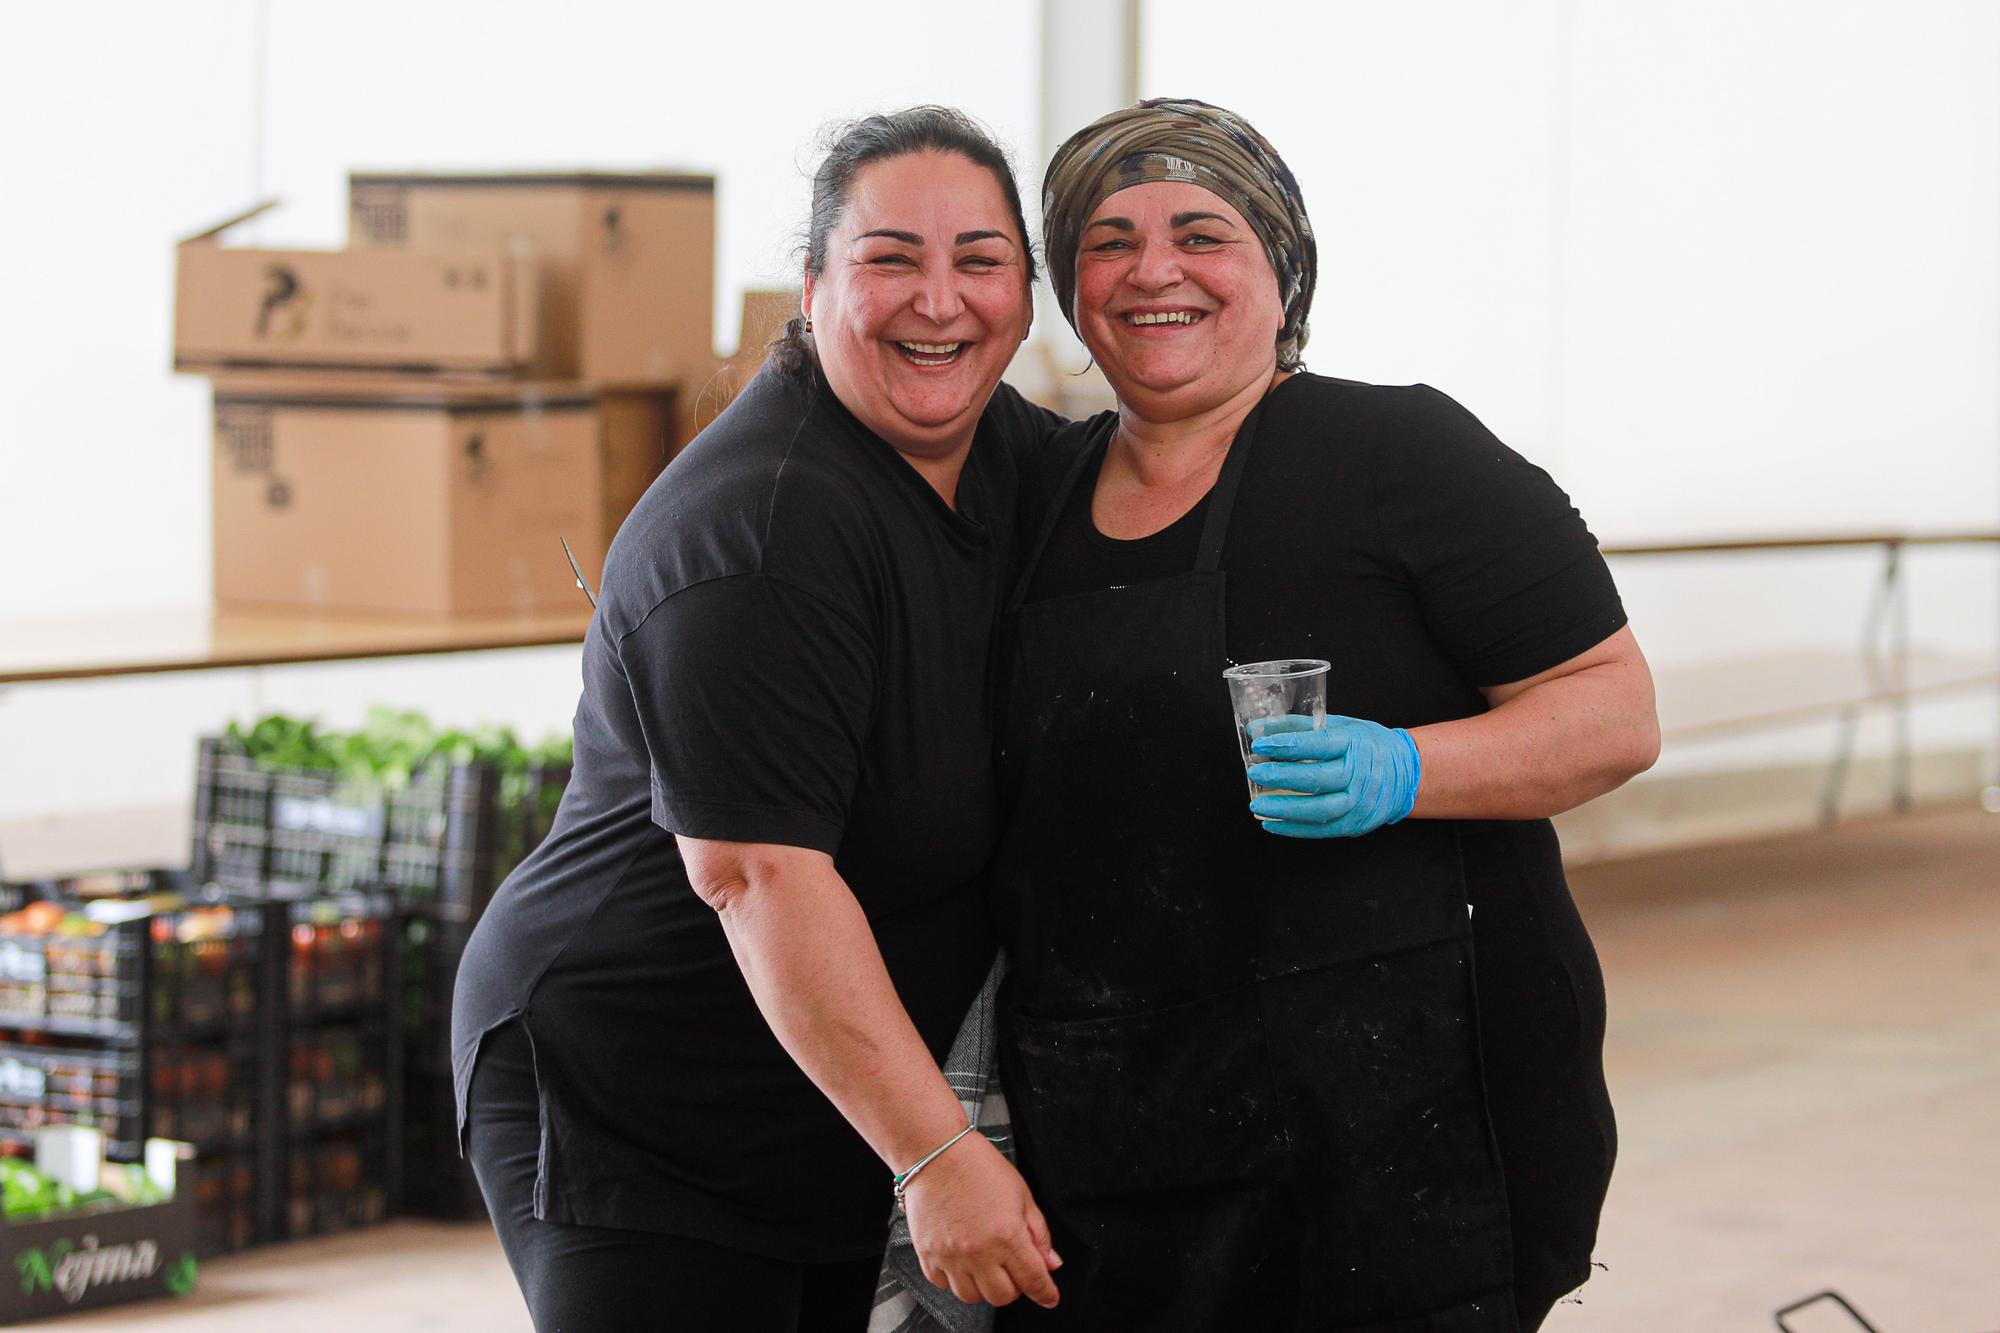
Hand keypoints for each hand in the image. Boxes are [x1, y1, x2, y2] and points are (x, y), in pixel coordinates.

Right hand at [903, 1134, 1061, 1308]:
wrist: (936, 1153)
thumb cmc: (980, 1167)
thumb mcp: (1022, 1195)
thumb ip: (1039, 1234)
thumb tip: (1051, 1263)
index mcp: (1008, 1237)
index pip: (1033, 1281)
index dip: (1046, 1293)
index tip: (1049, 1296)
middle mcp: (979, 1253)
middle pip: (1002, 1297)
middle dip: (1014, 1287)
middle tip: (1013, 1269)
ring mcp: (950, 1256)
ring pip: (972, 1297)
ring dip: (984, 1286)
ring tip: (985, 1264)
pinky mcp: (927, 1254)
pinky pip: (943, 1285)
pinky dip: (955, 1279)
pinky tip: (961, 1259)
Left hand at [1246, 714, 1421, 837]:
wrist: (1406, 774)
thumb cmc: (1367, 745)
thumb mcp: (1340, 725)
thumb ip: (1298, 727)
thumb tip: (1258, 729)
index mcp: (1354, 743)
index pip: (1318, 744)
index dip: (1287, 744)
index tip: (1260, 745)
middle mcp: (1359, 773)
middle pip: (1316, 778)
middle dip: (1281, 776)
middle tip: (1256, 773)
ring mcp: (1360, 802)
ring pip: (1319, 809)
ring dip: (1284, 808)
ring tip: (1257, 805)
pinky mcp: (1356, 823)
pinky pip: (1322, 829)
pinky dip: (1294, 829)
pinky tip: (1272, 823)